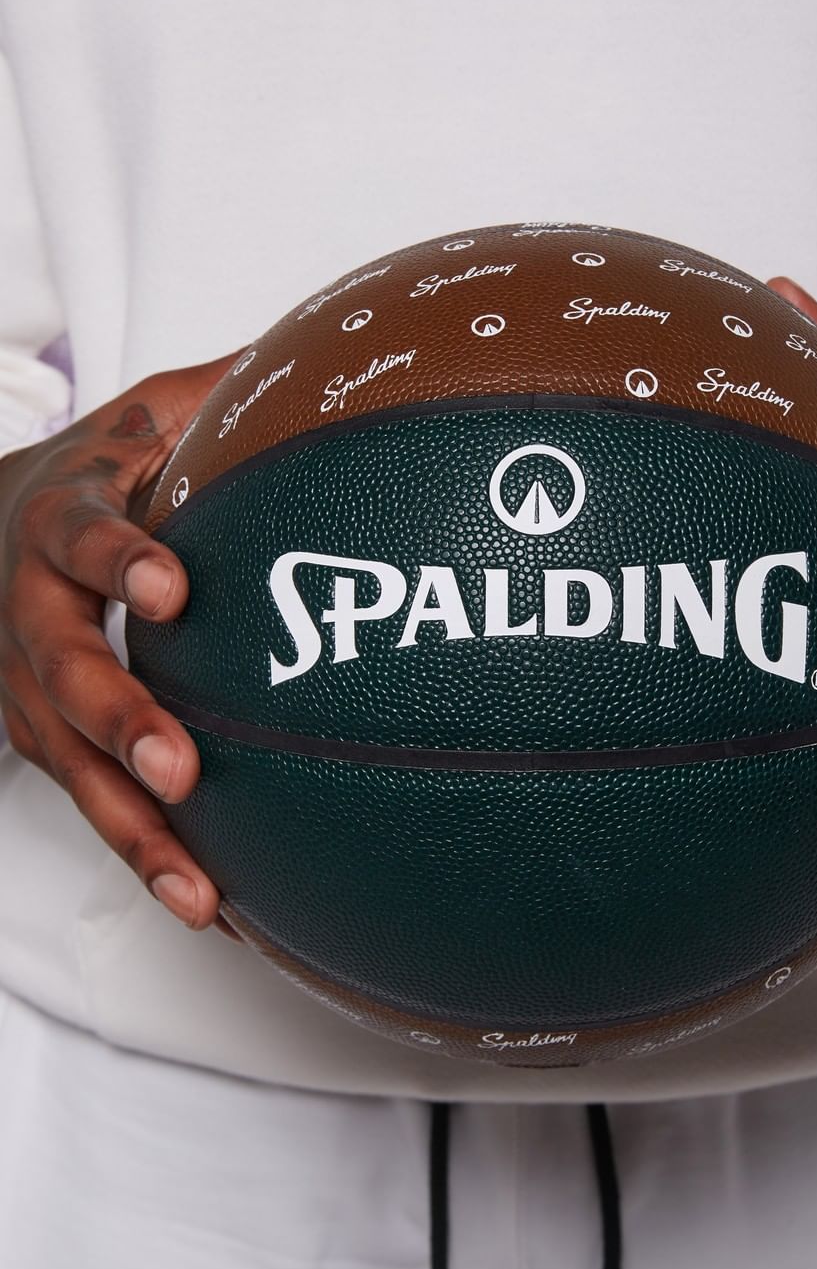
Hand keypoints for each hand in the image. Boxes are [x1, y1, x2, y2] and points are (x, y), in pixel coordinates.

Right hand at [0, 355, 241, 934]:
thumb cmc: (96, 476)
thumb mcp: (143, 414)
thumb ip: (217, 393)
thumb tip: (333, 359)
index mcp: (62, 520)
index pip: (83, 536)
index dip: (118, 557)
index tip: (170, 585)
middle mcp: (33, 612)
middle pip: (64, 671)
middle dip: (117, 719)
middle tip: (177, 762)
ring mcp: (31, 692)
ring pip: (73, 767)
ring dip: (134, 827)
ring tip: (199, 893)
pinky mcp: (48, 746)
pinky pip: (97, 808)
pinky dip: (150, 858)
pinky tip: (217, 910)